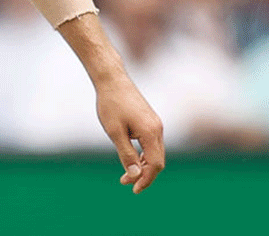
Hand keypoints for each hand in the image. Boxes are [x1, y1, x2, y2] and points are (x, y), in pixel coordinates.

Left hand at [94, 74, 164, 193]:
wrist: (112, 79)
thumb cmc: (110, 104)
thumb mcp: (114, 132)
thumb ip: (126, 154)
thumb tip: (135, 175)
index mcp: (151, 132)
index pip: (155, 164)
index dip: (145, 179)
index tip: (133, 189)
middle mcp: (158, 128)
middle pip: (158, 160)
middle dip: (144, 174)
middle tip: (125, 182)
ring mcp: (155, 123)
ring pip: (155, 152)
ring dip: (143, 164)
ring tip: (126, 173)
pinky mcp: (150, 120)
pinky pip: (151, 143)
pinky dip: (143, 153)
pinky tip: (132, 157)